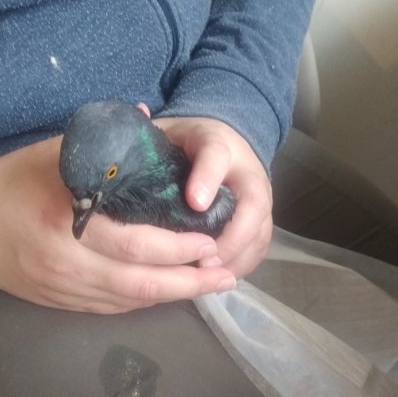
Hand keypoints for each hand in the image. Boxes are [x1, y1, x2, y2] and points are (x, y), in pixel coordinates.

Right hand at [0, 138, 235, 312]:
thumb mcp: (53, 153)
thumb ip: (104, 141)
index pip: (133, 244)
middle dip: (190, 281)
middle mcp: (68, 262)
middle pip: (140, 283)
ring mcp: (65, 289)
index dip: (177, 250)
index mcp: (66, 220)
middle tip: (225, 273)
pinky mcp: (63, 304)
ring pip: (131, 302)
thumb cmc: (13, 183)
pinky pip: (114, 308)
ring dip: (177, 297)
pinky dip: (149, 301)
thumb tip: (150, 117)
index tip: (210, 241)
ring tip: (213, 286)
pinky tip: (174, 292)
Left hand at [153, 117, 272, 278]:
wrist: (225, 145)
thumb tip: (134, 115)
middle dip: (231, 236)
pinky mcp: (262, 221)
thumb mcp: (168, 131)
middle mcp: (247, 172)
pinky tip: (216, 281)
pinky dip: (240, 266)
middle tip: (203, 261)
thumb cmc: (188, 143)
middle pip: (253, 205)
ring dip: (236, 258)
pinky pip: (259, 248)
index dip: (207, 179)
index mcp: (218, 143)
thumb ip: (149, 131)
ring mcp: (260, 199)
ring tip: (207, 278)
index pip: (216, 155)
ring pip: (260, 231)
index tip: (194, 203)